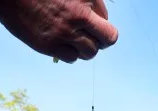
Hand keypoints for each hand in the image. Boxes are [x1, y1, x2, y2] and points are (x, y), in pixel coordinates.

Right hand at [0, 0, 117, 62]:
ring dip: (87, 49)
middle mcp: (78, 16)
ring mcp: (64, 32)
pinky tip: (62, 45)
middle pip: (108, 39)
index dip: (100, 21)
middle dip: (103, 39)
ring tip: (76, 41)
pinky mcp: (49, 45)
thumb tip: (98, 16)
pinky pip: (72, 58)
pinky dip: (71, 54)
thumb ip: (86, 0)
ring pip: (91, 52)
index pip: (107, 19)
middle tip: (93, 37)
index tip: (90, 20)